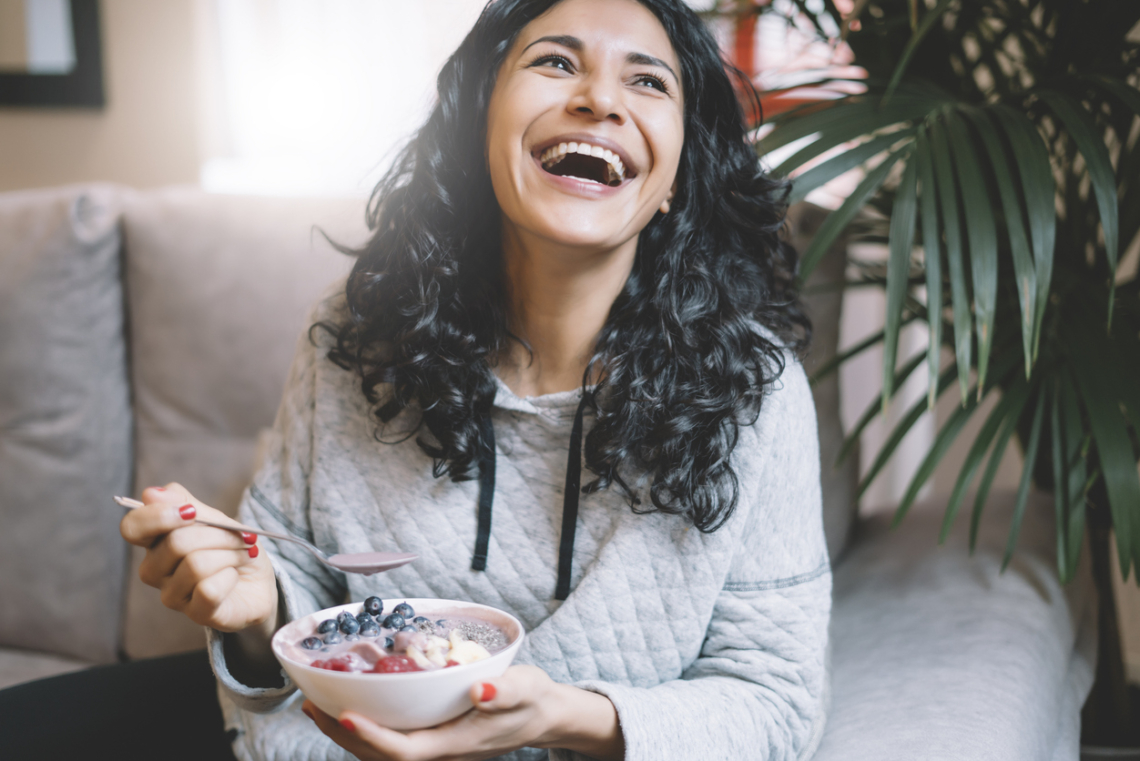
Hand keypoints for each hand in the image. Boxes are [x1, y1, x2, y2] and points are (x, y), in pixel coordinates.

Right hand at [120, 483, 277, 633]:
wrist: (260, 582)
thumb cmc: (232, 548)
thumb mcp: (215, 519)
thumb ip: (185, 504)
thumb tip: (150, 493)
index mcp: (155, 542)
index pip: (132, 527)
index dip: (158, 516)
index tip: (192, 512)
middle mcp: (155, 570)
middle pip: (175, 543)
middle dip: (218, 534)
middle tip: (241, 536)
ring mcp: (172, 595)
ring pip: (196, 565)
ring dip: (230, 554)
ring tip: (243, 555)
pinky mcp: (196, 614)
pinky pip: (209, 589)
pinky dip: (230, 576)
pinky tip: (234, 577)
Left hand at [302, 665, 623, 760]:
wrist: (542, 716)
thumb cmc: (533, 700)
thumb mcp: (526, 688)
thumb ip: (504, 691)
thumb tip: (479, 690)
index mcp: (455, 743)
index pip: (404, 749)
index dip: (372, 736)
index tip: (344, 712)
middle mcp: (439, 751)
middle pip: (379, 756)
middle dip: (342, 735)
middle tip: (311, 704)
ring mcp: (433, 748)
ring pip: (378, 753)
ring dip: (344, 734)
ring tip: (315, 705)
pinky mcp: (431, 738)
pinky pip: (388, 740)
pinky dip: (363, 728)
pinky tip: (348, 705)